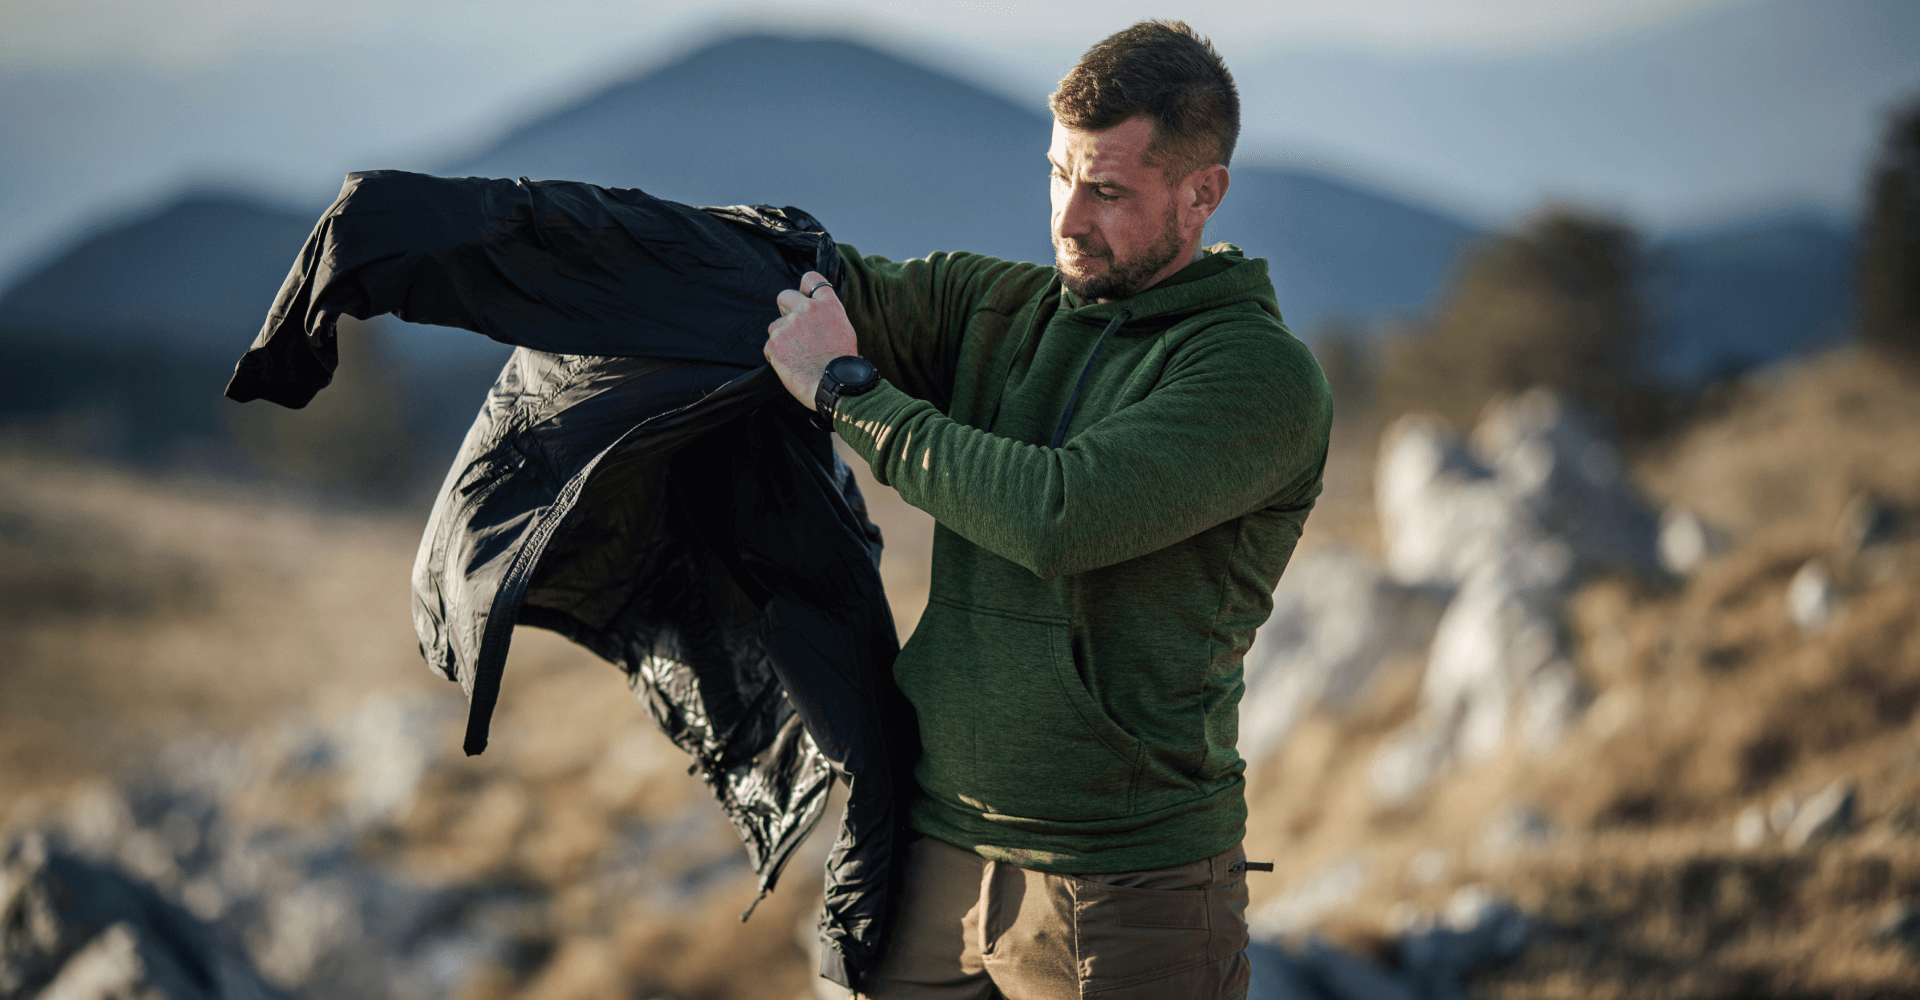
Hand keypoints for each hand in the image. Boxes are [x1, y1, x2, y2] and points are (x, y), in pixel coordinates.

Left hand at [764, 271, 858, 410]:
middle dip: (786, 310)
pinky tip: (791, 366)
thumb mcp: (844, 329)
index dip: (805, 287)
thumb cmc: (842, 363)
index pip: (811, 279)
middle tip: (794, 328)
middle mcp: (806, 310)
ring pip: (775, 326)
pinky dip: (776, 356)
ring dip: (782, 338)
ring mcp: (788, 325)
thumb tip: (815, 313)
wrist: (836, 385)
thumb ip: (827, 315)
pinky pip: (769, 347)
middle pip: (784, 296)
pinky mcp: (774, 343)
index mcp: (827, 305)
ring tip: (798, 356)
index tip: (804, 296)